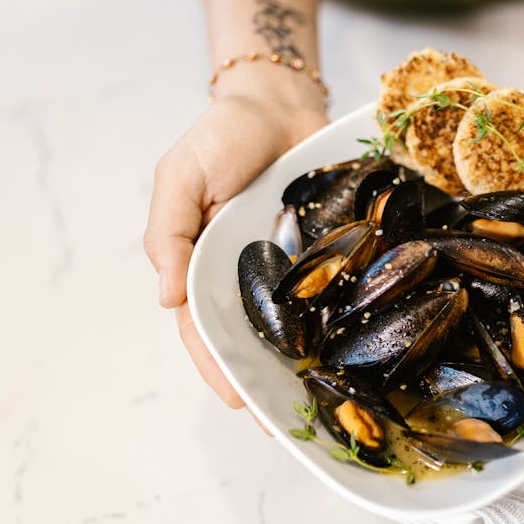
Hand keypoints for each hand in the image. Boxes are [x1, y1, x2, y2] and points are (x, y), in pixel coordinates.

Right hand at [144, 90, 327, 413]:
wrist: (280, 101)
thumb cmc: (222, 136)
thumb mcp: (179, 176)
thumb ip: (168, 232)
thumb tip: (165, 299)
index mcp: (205, 264)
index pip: (204, 327)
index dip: (218, 365)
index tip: (239, 400)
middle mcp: (249, 274)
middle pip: (254, 337)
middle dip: (266, 380)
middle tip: (286, 423)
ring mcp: (292, 266)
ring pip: (298, 323)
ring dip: (307, 362)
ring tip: (326, 403)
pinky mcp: (329, 250)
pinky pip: (337, 288)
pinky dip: (344, 318)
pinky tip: (359, 346)